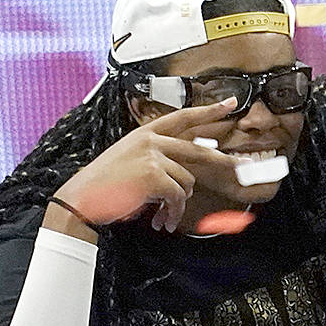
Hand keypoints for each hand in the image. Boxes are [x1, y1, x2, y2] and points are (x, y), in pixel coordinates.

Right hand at [51, 98, 243, 231]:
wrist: (82, 198)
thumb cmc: (107, 185)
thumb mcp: (132, 161)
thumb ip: (159, 159)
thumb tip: (188, 172)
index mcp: (145, 134)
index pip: (183, 118)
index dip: (209, 110)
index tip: (230, 103)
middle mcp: (151, 140)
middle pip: (198, 150)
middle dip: (224, 160)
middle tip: (243, 165)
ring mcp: (153, 156)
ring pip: (187, 182)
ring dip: (178, 204)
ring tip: (162, 216)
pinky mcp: (154, 174)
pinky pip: (178, 197)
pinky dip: (172, 213)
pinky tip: (160, 222)